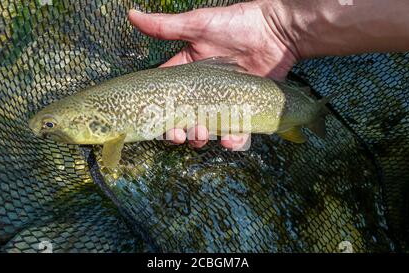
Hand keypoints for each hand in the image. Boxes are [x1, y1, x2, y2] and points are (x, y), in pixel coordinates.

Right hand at [128, 0, 298, 148]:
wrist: (277, 31)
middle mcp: (204, 92)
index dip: (157, 110)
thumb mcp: (198, 25)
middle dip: (177, 131)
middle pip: (183, 119)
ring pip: (206, 130)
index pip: (167, 96)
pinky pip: (236, 133)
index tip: (150, 120)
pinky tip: (229, 139)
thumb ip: (165, 26)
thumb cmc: (237, 24)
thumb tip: (132, 14)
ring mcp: (224, 104)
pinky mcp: (244, 111)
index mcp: (188, 74)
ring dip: (200, 138)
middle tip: (178, 133)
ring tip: (201, 134)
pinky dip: (231, 140)